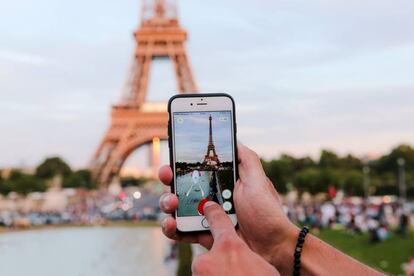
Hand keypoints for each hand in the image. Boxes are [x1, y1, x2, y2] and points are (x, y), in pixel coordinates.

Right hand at [159, 143, 297, 272]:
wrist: (273, 246)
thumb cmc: (267, 212)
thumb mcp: (258, 180)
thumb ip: (246, 159)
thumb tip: (233, 137)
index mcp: (222, 182)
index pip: (196, 169)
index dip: (181, 164)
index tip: (173, 160)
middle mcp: (211, 197)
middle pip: (181, 186)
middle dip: (170, 179)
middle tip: (168, 178)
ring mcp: (206, 217)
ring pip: (177, 208)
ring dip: (167, 203)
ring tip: (172, 204)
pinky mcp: (204, 235)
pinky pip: (182, 231)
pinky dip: (172, 228)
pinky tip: (171, 225)